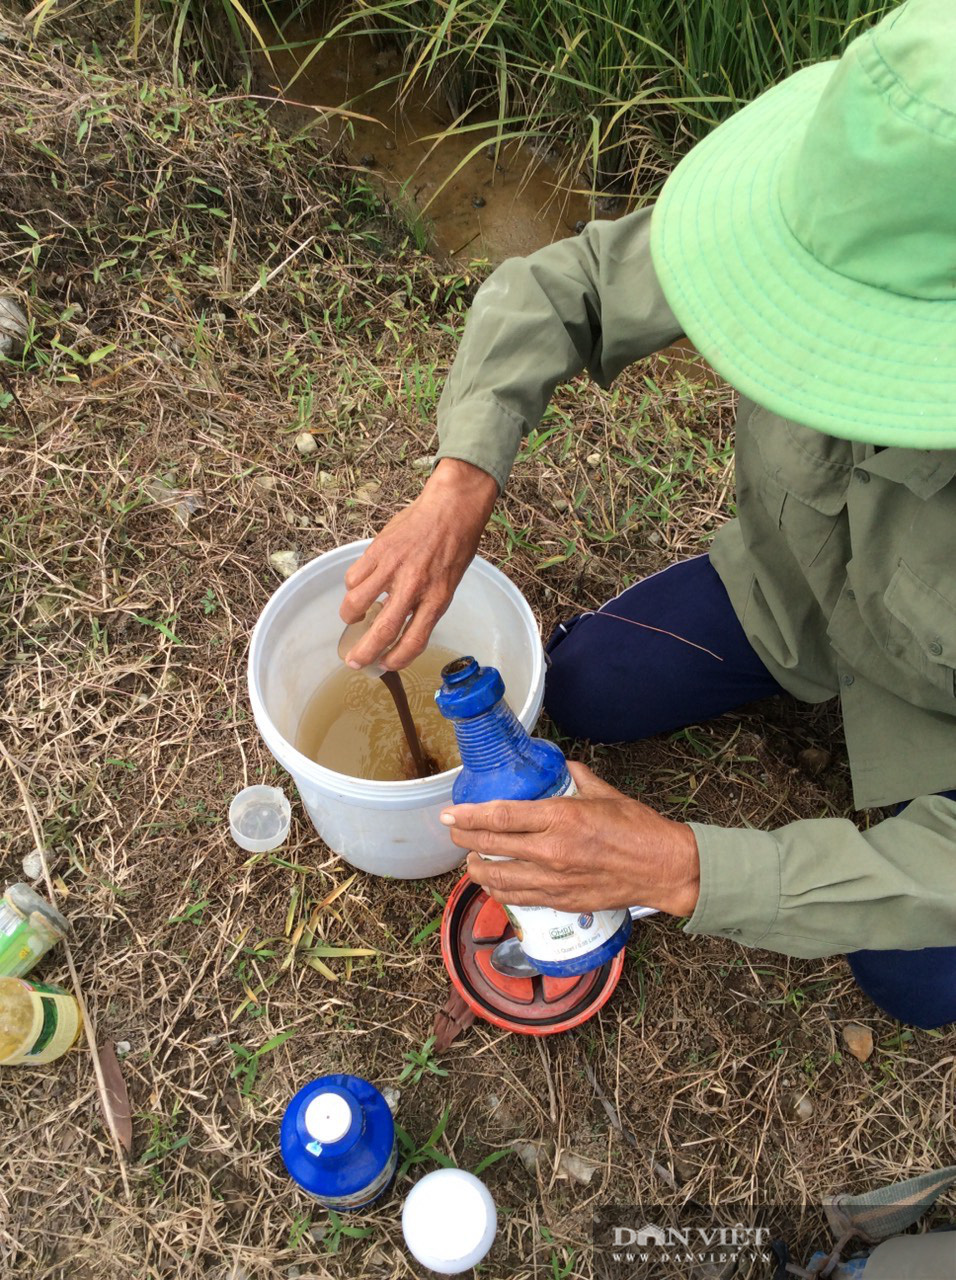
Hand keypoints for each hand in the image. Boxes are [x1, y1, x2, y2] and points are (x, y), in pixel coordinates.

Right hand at [340, 458, 497, 669]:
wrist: (451, 510)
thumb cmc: (455, 547)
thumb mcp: (449, 584)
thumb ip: (426, 606)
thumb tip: (402, 627)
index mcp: (437, 599)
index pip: (414, 640)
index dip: (397, 659)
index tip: (386, 665)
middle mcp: (413, 587)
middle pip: (383, 631)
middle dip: (363, 653)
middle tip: (353, 661)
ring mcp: (392, 568)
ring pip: (357, 603)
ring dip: (350, 616)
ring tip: (353, 617)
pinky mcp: (377, 551)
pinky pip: (354, 577)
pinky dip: (352, 587)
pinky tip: (358, 587)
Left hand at [440, 761, 699, 915]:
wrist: (664, 868)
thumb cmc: (639, 829)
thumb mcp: (605, 793)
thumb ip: (577, 777)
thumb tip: (562, 765)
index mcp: (560, 818)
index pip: (500, 817)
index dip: (469, 815)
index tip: (450, 813)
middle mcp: (551, 851)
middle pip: (491, 847)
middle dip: (465, 839)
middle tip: (454, 832)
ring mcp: (555, 880)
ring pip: (499, 879)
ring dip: (477, 869)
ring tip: (470, 860)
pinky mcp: (562, 901)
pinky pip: (519, 898)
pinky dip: (500, 891)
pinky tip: (494, 884)